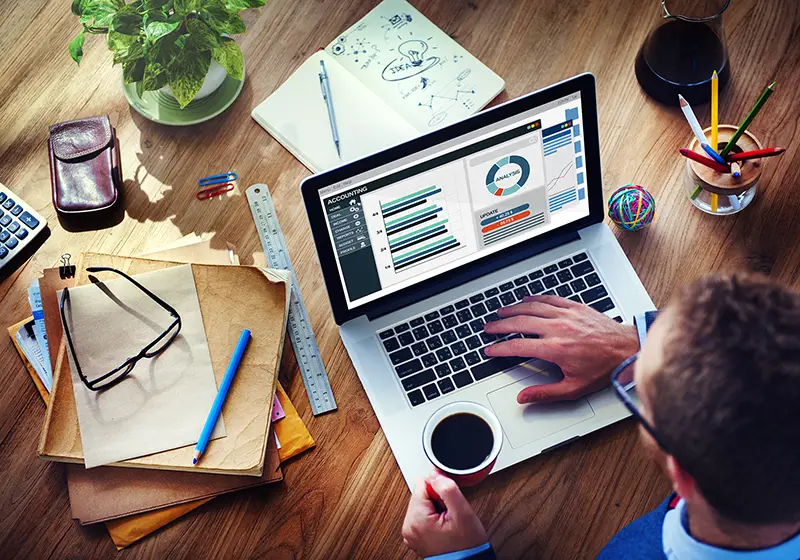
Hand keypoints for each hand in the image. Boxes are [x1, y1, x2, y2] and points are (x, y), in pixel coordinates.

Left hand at [402, 471, 487, 557]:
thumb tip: (435, 474)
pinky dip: (434, 517)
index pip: (423, 484)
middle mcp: (409, 526)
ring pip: (423, 503)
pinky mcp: (416, 536)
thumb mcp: (462, 513)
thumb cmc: (467, 546)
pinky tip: (444, 526)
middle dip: (438, 499)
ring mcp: (411, 533)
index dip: (440, 490)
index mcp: (416, 519)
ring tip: (448, 521)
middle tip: (450, 515)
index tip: (448, 504)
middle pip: (421, 494)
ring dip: (437, 508)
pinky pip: (423, 515)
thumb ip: (447, 488)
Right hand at [484, 295, 638, 403]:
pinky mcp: (575, 307)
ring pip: (531, 308)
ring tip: (500, 312)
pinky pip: (548, 299)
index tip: (490, 350)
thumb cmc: (604, 368)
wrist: (627, 349)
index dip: (500, 348)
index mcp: (555, 349)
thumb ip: (545, 393)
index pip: (518, 346)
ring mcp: (566, 315)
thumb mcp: (574, 388)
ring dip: (513, 309)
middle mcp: (558, 328)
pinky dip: (534, 299)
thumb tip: (524, 398)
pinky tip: (525, 300)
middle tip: (489, 328)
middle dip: (500, 325)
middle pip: (519, 323)